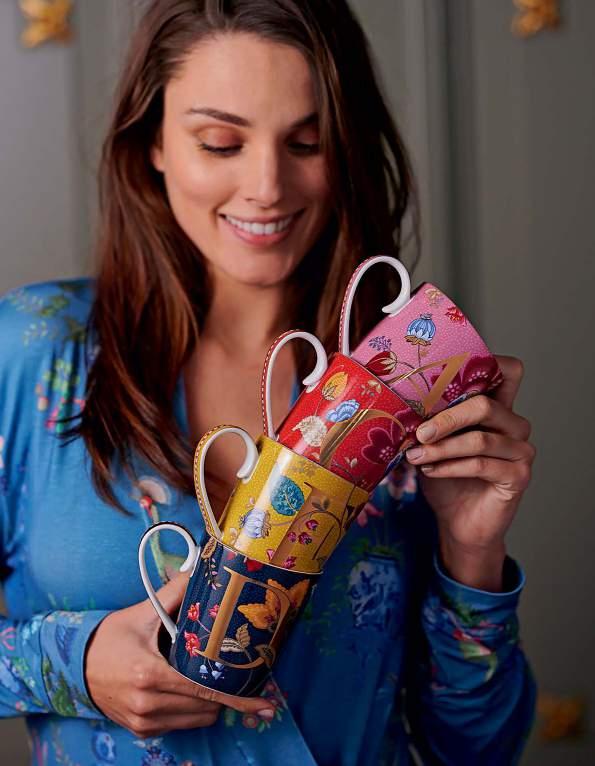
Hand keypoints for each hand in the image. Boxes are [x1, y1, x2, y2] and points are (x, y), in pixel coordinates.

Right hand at [85, 573, 275, 737]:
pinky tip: (183, 689)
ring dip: (208, 702)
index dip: (237, 699)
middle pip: (207, 707)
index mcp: (151, 674)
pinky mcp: (142, 730)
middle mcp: (149, 703)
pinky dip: (190, 710)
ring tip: (204, 679)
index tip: (264, 704)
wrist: (76, 666)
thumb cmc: (110, 638)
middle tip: (231, 673)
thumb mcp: (142, 613)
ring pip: (198, 719)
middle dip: (223, 692)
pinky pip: (181, 725)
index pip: (205, 691)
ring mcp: (145, 721)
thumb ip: (175, 593)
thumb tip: (200, 570)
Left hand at [405, 355, 535, 590]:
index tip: (444, 375)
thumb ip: (428, 420)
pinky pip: (481, 465)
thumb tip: (396, 400)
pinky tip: (430, 470)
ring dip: (442, 447)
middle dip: (446, 417)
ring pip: (479, 439)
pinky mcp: (518, 476)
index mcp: (496, 408)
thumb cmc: (445, 477)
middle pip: (486, 404)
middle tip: (418, 431)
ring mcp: (520, 450)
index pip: (508, 371)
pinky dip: (450, 467)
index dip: (486, 364)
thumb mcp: (432, 442)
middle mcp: (514, 424)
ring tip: (416, 455)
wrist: (457, 522)